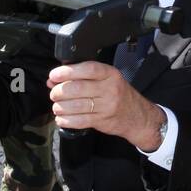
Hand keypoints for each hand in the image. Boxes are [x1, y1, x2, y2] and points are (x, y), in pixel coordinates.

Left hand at [47, 61, 164, 150]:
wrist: (137, 115)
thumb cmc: (118, 94)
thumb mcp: (106, 79)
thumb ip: (81, 77)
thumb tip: (53, 81)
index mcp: (110, 74)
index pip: (88, 69)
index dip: (68, 72)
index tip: (54, 75)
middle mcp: (109, 89)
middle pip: (78, 88)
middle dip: (60, 91)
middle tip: (54, 93)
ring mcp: (107, 106)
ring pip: (77, 106)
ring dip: (60, 107)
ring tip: (57, 107)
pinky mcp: (102, 120)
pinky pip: (80, 121)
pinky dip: (66, 120)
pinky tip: (61, 118)